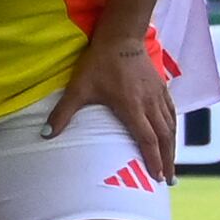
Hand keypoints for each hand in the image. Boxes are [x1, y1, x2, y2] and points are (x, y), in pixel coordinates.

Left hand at [46, 29, 179, 180]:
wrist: (120, 38)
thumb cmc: (99, 63)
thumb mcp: (78, 88)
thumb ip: (63, 113)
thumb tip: (46, 134)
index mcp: (131, 107)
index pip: (147, 139)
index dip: (153, 159)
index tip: (158, 177)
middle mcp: (149, 104)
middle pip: (164, 137)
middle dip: (167, 160)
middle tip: (168, 181)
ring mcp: (158, 96)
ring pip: (170, 126)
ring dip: (172, 147)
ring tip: (171, 166)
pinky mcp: (162, 89)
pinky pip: (172, 113)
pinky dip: (173, 129)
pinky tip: (172, 138)